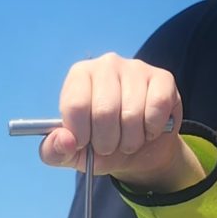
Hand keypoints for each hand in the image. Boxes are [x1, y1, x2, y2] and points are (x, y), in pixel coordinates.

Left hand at [40, 54, 188, 188]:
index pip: (76, 105)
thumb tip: (65, 141)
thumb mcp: (71, 153)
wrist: (137, 150)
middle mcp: (106, 64)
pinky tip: (148, 129)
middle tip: (109, 145)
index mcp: (79, 76)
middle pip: (104, 111)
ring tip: (128, 139)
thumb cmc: (99, 144)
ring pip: (132, 114)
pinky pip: (156, 109)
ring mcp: (136, 68)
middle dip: (106, 142)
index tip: (85, 143)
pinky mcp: (162, 78)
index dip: (81, 135)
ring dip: (130, 141)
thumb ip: (54, 150)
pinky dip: (151, 130)